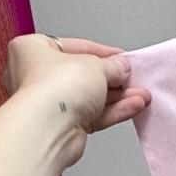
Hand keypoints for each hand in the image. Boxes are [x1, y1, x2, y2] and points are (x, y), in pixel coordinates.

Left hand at [2, 34, 150, 167]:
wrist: (49, 128)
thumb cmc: (57, 86)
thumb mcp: (94, 65)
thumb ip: (112, 65)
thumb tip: (122, 67)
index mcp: (33, 49)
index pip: (74, 47)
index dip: (103, 53)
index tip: (123, 58)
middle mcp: (38, 76)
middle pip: (85, 75)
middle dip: (115, 79)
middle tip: (134, 79)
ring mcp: (52, 103)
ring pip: (91, 97)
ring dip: (119, 97)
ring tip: (143, 96)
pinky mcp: (65, 125)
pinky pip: (93, 114)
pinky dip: (114, 111)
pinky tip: (134, 106)